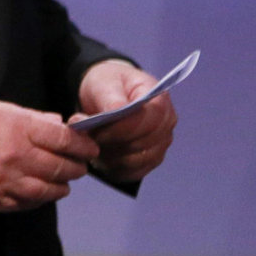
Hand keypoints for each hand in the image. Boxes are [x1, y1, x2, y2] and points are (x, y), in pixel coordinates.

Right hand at [0, 93, 99, 211]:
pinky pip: (29, 203)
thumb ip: (29, 116)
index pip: (65, 139)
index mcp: (18, 129)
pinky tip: (41, 191)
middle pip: (63, 167)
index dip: (83, 144)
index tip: (90, 146)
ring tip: (64, 180)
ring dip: (62, 185)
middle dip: (78, 166)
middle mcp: (18, 157)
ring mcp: (8, 182)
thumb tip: (56, 123)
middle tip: (80, 164)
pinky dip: (40, 198)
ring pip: (50, 190)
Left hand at [71, 61, 175, 182]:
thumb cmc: (107, 84)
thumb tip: (116, 111)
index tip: (96, 130)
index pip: (148, 121)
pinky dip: (114, 168)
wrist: (106, 93)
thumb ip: (111, 98)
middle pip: (143, 145)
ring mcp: (161, 144)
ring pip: (137, 162)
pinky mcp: (150, 160)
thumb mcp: (104, 83)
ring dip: (111, 157)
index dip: (121, 129)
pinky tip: (100, 155)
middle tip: (88, 137)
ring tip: (92, 144)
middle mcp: (166, 124)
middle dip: (113, 143)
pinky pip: (133, 172)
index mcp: (159, 100)